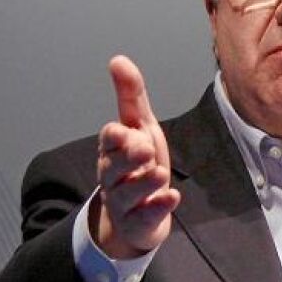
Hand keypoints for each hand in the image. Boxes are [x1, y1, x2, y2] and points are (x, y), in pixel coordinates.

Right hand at [93, 55, 180, 258]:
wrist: (137, 213)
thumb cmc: (137, 163)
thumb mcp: (139, 126)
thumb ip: (130, 95)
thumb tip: (118, 59)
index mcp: (113, 150)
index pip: (109, 142)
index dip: (114, 138)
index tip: (121, 130)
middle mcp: (114, 175)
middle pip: (115, 167)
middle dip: (129, 158)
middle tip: (145, 150)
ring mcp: (125, 201)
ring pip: (130, 192)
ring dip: (145, 182)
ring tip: (160, 173)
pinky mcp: (140, 221)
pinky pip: (146, 216)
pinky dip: (158, 207)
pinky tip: (172, 197)